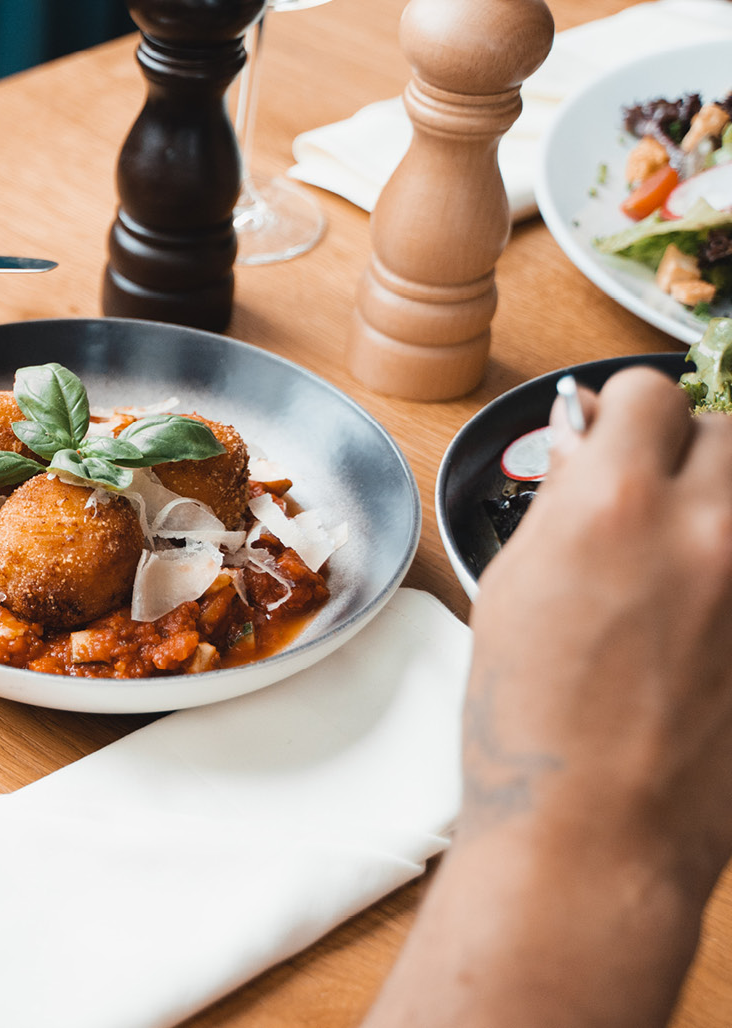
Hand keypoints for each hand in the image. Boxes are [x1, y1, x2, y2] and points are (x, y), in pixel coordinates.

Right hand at [358, 367, 731, 1027]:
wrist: (595, 833)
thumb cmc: (533, 726)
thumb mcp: (514, 589)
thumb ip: (565, 505)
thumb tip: (590, 450)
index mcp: (614, 502)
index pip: (648, 393)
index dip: (626, 414)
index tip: (620, 438)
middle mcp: (704, 526)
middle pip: (727, 429)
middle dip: (689, 453)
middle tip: (660, 501)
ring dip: (725, 505)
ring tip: (693, 556)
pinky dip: (731, 572)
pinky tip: (704, 615)